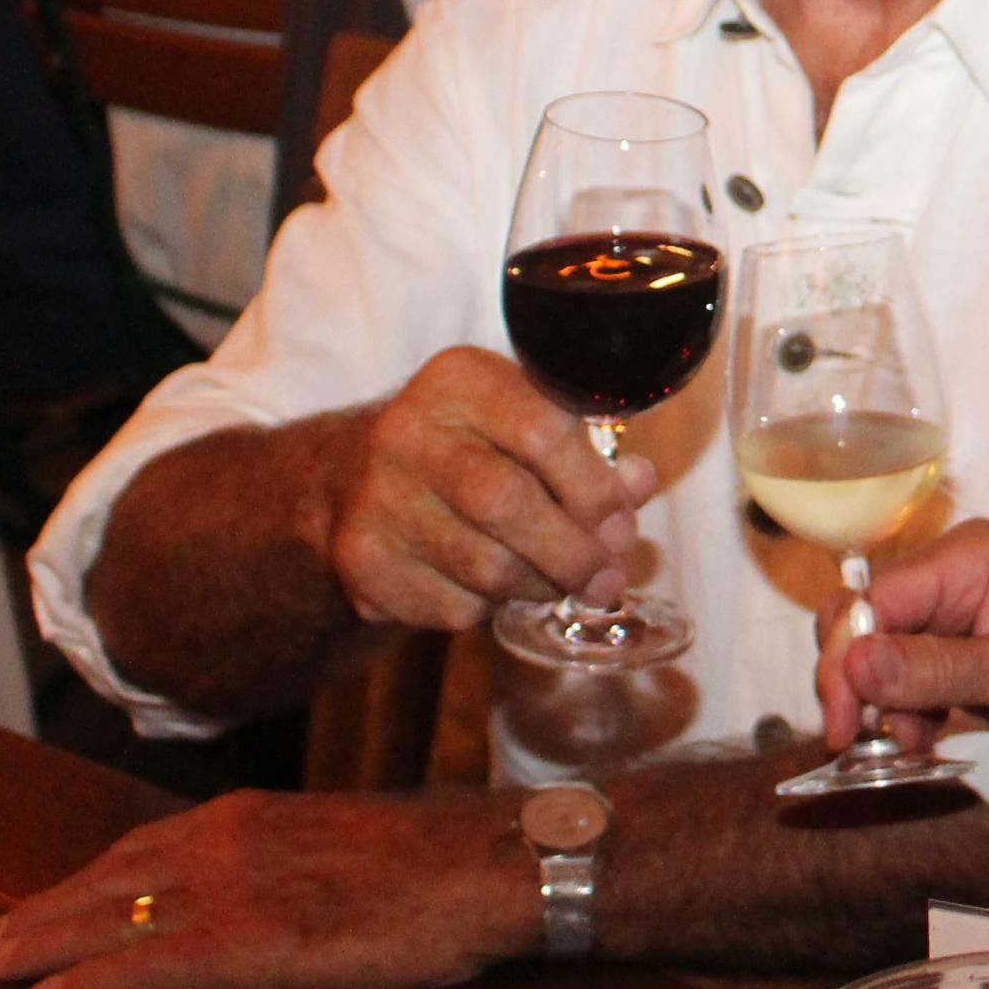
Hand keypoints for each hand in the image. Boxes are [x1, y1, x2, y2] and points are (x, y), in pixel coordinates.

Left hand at [0, 789, 534, 988]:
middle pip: (110, 880)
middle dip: (46, 912)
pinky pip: (146, 966)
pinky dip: (92, 981)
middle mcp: (224, 843)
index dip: (88, 881)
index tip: (50, 903)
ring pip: (110, 919)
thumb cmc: (440, 863)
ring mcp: (230, 891)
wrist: (487, 863)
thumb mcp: (346, 847)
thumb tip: (273, 895)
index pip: (144, 850)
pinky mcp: (245, 943)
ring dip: (45, 943)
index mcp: (250, 819)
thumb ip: (290, 866)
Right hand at [323, 348, 648, 635]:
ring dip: (540, 585)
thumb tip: (637, 484)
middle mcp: (406, 432)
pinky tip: (492, 586)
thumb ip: (586, 452)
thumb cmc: (467, 447)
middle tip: (606, 577)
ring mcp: (375, 499)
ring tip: (561, 582)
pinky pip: (453, 605)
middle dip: (573, 552)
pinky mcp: (362, 562)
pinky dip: (490, 607)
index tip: (620, 523)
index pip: (542, 431)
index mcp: (459, 381)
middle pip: (507, 503)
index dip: (594, 488)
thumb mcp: (522, 421)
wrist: (352, 478)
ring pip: (485, 567)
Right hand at [816, 521, 988, 776]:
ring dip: (881, 703)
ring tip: (912, 744)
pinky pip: (908, 680)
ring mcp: (958, 621)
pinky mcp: (965, 660)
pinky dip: (904, 713)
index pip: (873, 601)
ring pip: (881, 657)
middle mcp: (954, 582)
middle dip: (856, 681)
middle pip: (866, 623)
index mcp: (967, 559)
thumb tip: (854, 663)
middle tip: (862, 740)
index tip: (843, 723)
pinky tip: (923, 740)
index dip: (845, 660)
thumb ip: (939, 668)